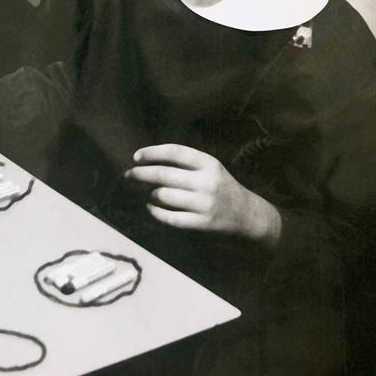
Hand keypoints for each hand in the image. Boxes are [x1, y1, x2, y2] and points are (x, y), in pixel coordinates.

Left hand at [125, 144, 280, 243]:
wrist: (246, 214)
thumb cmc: (222, 186)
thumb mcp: (211, 168)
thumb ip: (186, 163)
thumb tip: (149, 161)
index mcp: (209, 163)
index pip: (175, 152)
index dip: (152, 152)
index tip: (136, 156)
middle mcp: (206, 182)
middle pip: (164, 174)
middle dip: (141, 174)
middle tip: (128, 174)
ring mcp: (204, 204)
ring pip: (163, 196)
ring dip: (149, 194)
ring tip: (147, 193)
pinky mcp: (201, 223)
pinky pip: (169, 217)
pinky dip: (155, 211)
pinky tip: (150, 207)